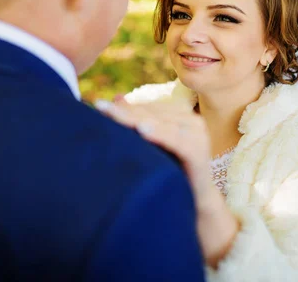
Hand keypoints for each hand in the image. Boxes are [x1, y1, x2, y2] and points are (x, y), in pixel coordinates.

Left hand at [95, 98, 212, 201]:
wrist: (197, 201)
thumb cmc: (174, 172)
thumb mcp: (154, 145)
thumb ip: (138, 120)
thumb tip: (116, 97)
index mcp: (181, 115)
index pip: (147, 108)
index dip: (123, 107)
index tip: (98, 105)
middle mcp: (192, 121)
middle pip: (152, 114)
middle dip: (125, 112)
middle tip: (100, 107)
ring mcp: (198, 135)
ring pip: (161, 123)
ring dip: (137, 119)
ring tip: (116, 115)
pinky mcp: (199, 151)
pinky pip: (176, 140)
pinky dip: (159, 133)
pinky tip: (142, 130)